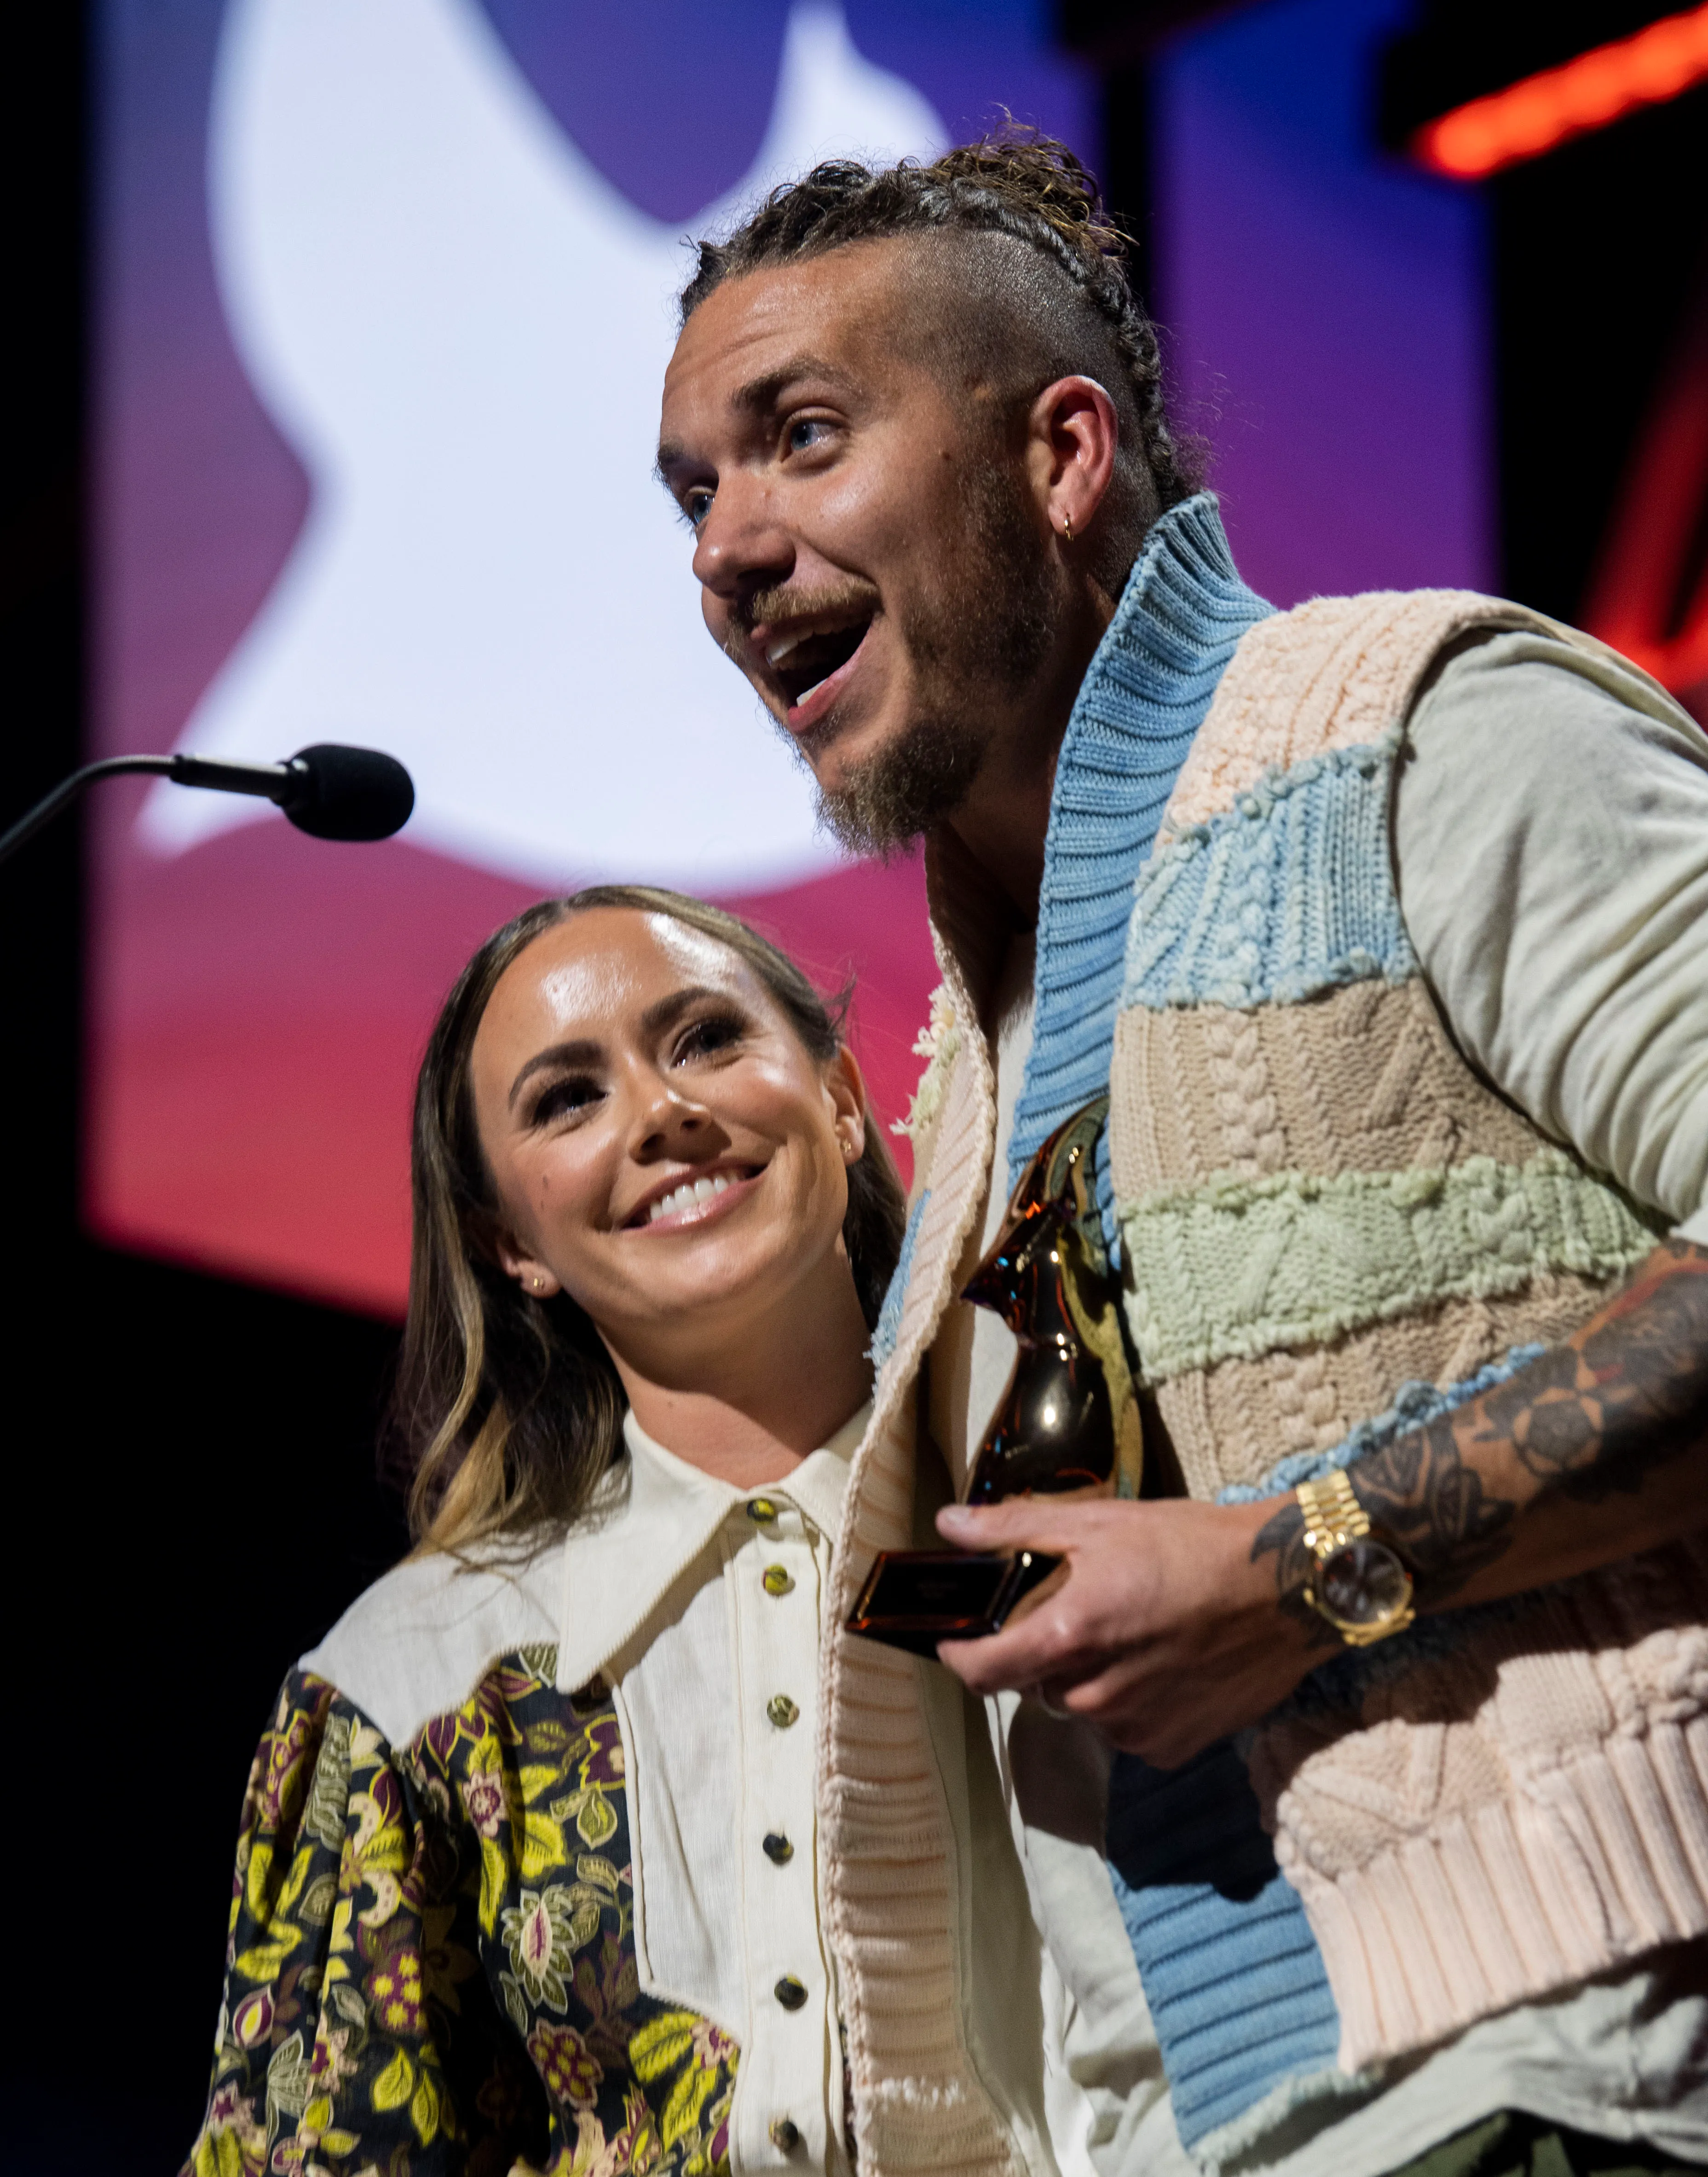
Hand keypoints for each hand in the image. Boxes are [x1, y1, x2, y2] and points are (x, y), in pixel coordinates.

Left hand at [933, 1494, 1321, 1767]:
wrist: (1290, 1587)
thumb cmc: (1193, 1545)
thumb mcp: (1100, 1523)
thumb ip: (1013, 1528)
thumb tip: (946, 1526)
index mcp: (1069, 1638)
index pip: (981, 1672)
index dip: (958, 1656)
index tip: (955, 1639)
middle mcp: (1096, 1697)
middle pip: (1036, 1684)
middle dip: (1045, 1653)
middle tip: (1083, 1611)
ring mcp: (1136, 1730)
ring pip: (1082, 1709)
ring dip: (1090, 1679)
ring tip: (1133, 1633)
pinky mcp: (1174, 1749)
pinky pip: (1127, 1733)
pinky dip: (1133, 1704)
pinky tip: (1165, 1664)